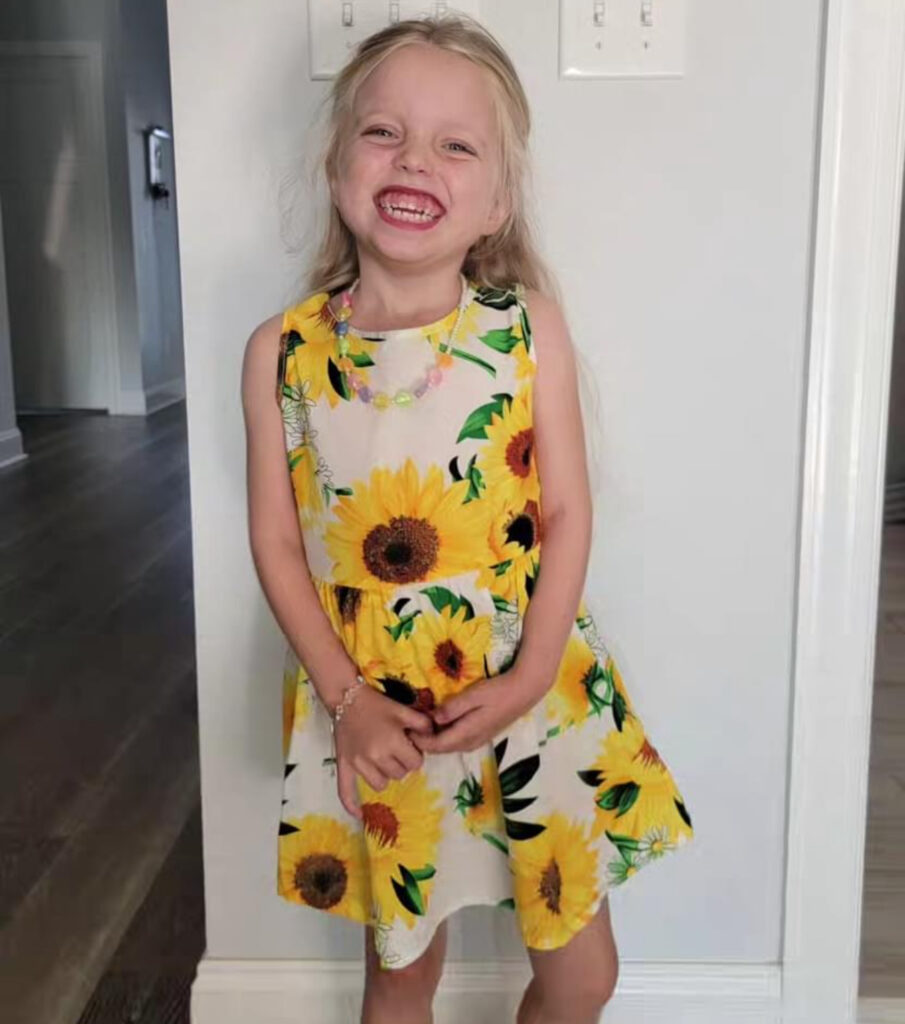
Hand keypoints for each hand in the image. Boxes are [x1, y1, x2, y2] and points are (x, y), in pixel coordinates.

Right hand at [333, 684, 433, 818]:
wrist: (346, 697)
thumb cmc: (377, 704)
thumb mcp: (404, 710)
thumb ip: (423, 724)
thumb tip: (434, 738)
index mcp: (393, 742)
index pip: (415, 763)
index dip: (416, 754)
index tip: (409, 743)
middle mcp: (376, 756)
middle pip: (400, 774)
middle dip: (402, 763)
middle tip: (396, 747)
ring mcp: (359, 763)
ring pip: (382, 784)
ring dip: (386, 774)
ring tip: (382, 758)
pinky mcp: (344, 765)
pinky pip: (346, 790)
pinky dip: (351, 804)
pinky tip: (358, 815)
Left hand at [412, 668, 547, 755]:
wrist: (523, 693)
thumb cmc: (497, 691)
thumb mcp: (473, 696)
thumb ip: (452, 708)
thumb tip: (433, 718)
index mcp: (466, 734)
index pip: (435, 745)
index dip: (419, 740)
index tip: (405, 729)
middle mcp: (470, 743)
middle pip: (440, 748)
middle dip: (424, 741)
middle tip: (408, 727)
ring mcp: (477, 741)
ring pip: (449, 745)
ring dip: (434, 739)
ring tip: (420, 724)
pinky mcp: (481, 735)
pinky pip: (457, 740)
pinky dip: (445, 735)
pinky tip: (440, 722)